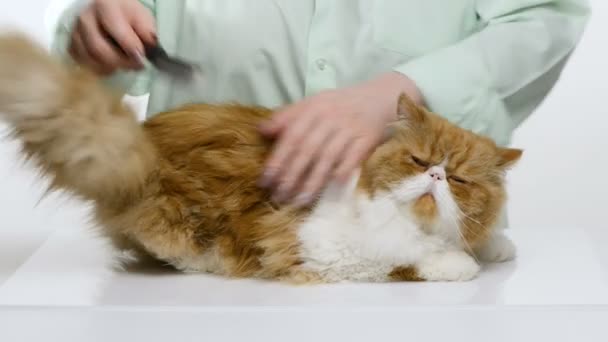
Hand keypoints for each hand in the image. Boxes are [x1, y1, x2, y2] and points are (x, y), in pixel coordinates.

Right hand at [69, 0, 156, 74]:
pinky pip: (84, 64)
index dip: (131, 50)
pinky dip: (100, 69)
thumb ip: (147, 32)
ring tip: (125, 65)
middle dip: (121, 63)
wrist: (111, 12)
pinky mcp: (72, 45)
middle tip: (136, 66)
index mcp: (105, 6)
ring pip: (90, 60)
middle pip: (99, 49)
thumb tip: (152, 47)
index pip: (117, 32)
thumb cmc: (128, 16)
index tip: (142, 60)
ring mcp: (76, 32)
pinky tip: (112, 66)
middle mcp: (85, 18)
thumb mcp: (142, 18)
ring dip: (111, 67)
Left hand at [258, 72, 422, 205]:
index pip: (291, 136)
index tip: (265, 180)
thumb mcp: (314, 102)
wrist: (382, 97)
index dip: (278, 159)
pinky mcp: (368, 139)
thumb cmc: (341, 104)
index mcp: (314, 108)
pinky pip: (352, 159)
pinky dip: (342, 173)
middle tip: (279, 196)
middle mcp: (331, 117)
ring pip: (328, 158)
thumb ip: (288, 116)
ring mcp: (350, 128)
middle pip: (307, 150)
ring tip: (299, 200)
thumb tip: (261, 130)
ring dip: (313, 181)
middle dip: (291, 175)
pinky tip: (332, 188)